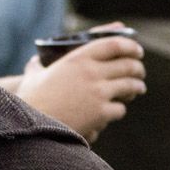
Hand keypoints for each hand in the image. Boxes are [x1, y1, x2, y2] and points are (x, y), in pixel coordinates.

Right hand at [16, 35, 145, 142]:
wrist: (30, 125)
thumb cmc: (30, 98)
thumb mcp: (34, 73)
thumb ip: (38, 62)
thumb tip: (36, 58)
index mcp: (77, 57)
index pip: (114, 44)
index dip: (130, 46)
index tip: (136, 50)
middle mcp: (91, 72)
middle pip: (127, 65)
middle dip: (138, 68)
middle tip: (139, 71)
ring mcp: (98, 93)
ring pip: (130, 87)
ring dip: (136, 87)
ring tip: (137, 88)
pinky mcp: (101, 113)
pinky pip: (120, 109)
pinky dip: (118, 109)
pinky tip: (116, 109)